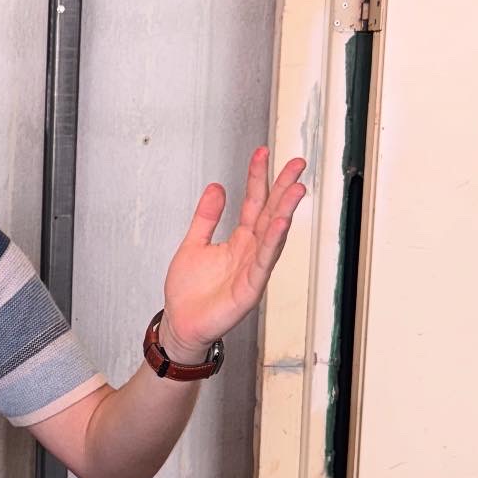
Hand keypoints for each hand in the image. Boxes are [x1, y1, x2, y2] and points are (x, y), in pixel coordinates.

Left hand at [160, 147, 306, 359]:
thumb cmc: (189, 292)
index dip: (257, 177)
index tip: (262, 152)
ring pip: (273, 236)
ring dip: (285, 212)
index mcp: (239, 241)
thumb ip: (206, 217)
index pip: (254, 202)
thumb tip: (217, 187)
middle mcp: (250, 252)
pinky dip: (272, 242)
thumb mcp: (193, 244)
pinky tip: (280, 223)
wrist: (180, 324)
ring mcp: (252, 270)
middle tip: (297, 163)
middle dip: (283, 188)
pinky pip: (263, 263)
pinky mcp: (249, 289)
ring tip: (295, 188)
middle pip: (271, 214)